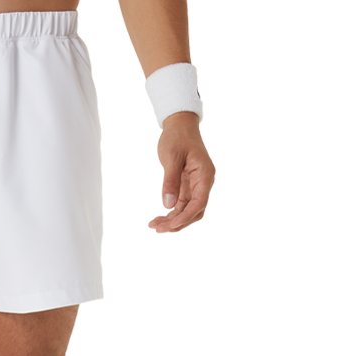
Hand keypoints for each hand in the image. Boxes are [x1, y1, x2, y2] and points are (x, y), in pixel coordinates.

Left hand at [149, 112, 214, 232]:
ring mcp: (195, 186)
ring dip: (172, 220)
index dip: (186, 217)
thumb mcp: (172, 157)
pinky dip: (170, 213)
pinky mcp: (187, 187)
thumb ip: (170, 181)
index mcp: (205, 175)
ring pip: (187, 211)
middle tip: (157, 228)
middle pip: (195, 211)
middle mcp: (203, 183)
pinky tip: (157, 218)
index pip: (199, 203)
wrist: (179, 125)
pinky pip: (180, 205)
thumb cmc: (177, 137)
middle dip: (177, 223)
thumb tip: (167, 205)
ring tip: (153, 225)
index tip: (171, 225)